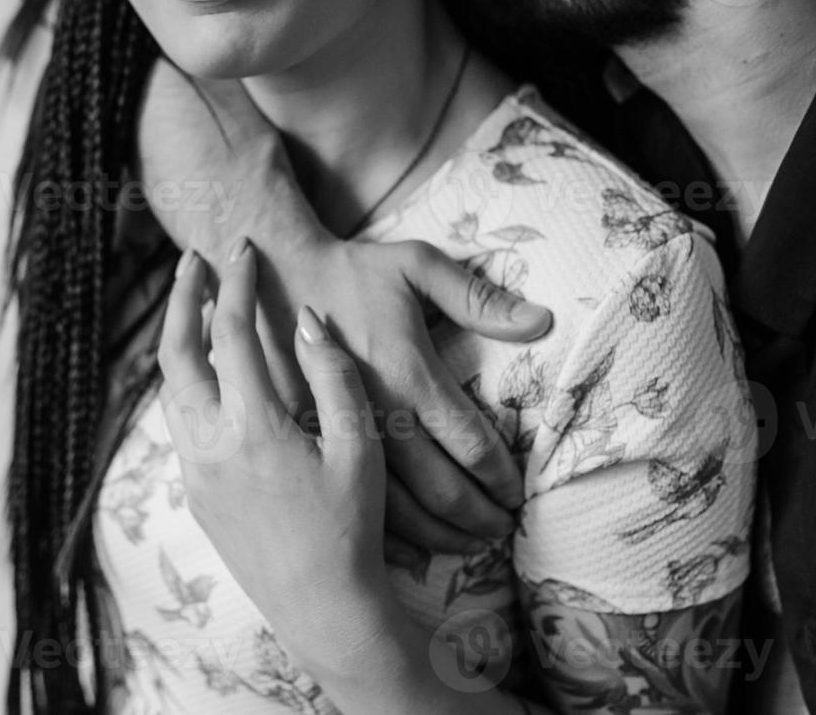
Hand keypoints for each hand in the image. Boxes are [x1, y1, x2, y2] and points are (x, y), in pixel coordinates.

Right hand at [136, 61, 552, 559]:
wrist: (271, 276)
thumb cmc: (352, 270)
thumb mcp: (417, 265)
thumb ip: (481, 298)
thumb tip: (545, 321)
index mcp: (407, 372)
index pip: (471, 444)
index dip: (501, 478)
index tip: (517, 494)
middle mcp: (376, 414)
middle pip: (441, 490)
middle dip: (480, 517)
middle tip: (504, 529)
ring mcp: (339, 437)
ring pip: (399, 510)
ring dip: (442, 536)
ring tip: (471, 545)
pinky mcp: (310, 445)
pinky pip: (352, 502)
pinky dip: (391, 538)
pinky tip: (413, 550)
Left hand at [155, 238, 395, 666]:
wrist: (322, 610)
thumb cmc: (351, 531)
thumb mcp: (360, 450)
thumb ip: (335, 378)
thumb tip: (309, 323)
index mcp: (252, 428)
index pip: (232, 334)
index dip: (236, 284)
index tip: (244, 249)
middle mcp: (209, 447)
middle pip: (176, 353)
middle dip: (184, 299)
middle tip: (194, 258)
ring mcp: (195, 474)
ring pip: (172, 390)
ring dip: (182, 343)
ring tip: (200, 308)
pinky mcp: (196, 496)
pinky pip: (181, 423)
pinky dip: (189, 384)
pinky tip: (211, 376)